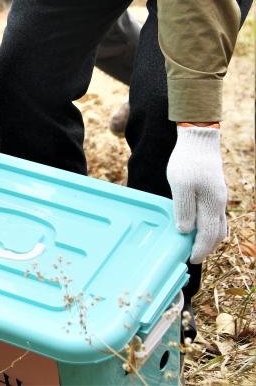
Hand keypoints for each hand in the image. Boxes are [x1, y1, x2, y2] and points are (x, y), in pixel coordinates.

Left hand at [167, 125, 227, 263]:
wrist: (199, 139)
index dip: (200, 250)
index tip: (190, 259)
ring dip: (208, 236)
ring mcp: (218, 196)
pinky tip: (197, 222)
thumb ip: (184, 209)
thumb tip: (185, 231)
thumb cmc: (188, 162)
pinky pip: (215, 214)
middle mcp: (219, 203)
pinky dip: (208, 224)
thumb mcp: (181, 185)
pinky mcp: (214, 189)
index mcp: (212, 205)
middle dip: (206, 246)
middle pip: (216, 233)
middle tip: (192, 255)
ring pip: (217, 224)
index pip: (208, 236)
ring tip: (194, 243)